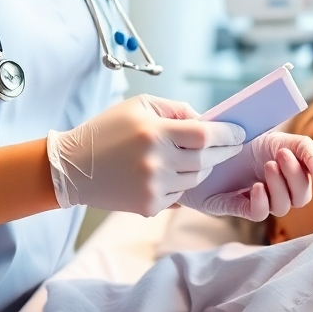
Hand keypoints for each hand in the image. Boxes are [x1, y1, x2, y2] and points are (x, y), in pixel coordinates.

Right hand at [46, 95, 245, 216]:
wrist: (73, 167)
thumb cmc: (106, 130)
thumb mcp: (139, 105)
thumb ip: (175, 109)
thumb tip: (205, 120)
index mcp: (154, 132)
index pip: (204, 134)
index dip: (226, 134)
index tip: (239, 133)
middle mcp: (156, 161)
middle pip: (206, 160)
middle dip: (222, 152)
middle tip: (231, 146)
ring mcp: (153, 187)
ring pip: (196, 180)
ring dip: (202, 169)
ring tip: (198, 157)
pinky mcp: (148, 206)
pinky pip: (179, 196)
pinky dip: (181, 184)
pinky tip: (171, 173)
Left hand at [183, 131, 312, 221]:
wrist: (187, 147)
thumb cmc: (217, 132)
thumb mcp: (245, 122)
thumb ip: (261, 121)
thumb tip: (289, 139)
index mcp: (278, 152)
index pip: (309, 163)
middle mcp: (273, 177)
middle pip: (303, 193)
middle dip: (297, 176)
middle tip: (280, 158)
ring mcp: (258, 193)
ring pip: (285, 205)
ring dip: (281, 187)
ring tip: (266, 168)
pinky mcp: (239, 205)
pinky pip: (260, 214)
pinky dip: (263, 202)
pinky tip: (256, 189)